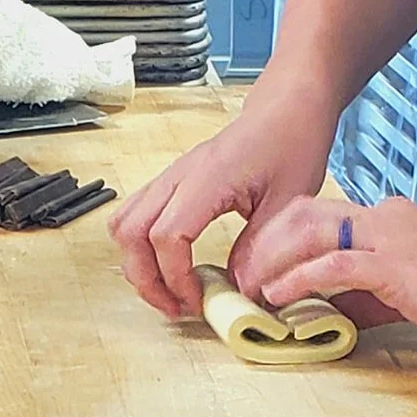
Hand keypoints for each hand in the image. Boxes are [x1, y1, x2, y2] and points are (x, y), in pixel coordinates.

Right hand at [108, 78, 338, 319]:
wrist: (286, 109)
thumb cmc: (291, 144)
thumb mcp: (289, 202)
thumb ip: (260, 248)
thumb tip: (238, 290)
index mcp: (206, 179)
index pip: (166, 237)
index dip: (175, 278)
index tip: (197, 301)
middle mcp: (178, 177)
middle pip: (131, 235)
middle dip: (147, 280)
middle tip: (177, 307)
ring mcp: (169, 178)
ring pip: (124, 226)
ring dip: (138, 265)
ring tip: (169, 291)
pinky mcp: (171, 184)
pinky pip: (136, 217)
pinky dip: (142, 248)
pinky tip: (171, 265)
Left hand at [237, 194, 416, 346]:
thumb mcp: (409, 292)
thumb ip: (368, 299)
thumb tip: (335, 316)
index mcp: (384, 221)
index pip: (319, 219)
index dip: (281, 241)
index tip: (259, 267)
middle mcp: (380, 219)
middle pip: (303, 214)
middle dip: (264, 242)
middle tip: (241, 274)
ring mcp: (386, 237)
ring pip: (309, 232)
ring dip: (271, 260)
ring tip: (249, 286)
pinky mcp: (392, 264)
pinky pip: (333, 265)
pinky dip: (298, 279)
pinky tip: (277, 294)